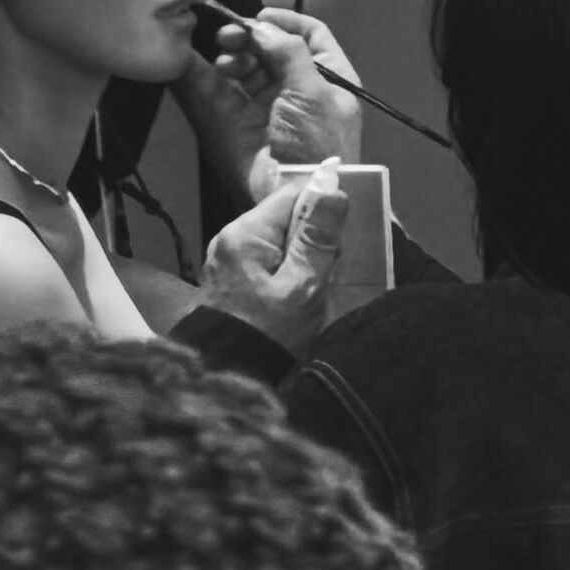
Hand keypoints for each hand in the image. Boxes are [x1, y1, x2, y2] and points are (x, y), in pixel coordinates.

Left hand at [196, 177, 347, 354]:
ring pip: (277, 238)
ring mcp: (227, 258)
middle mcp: (230, 238)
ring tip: (316, 285)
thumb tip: (333, 192)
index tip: (342, 231)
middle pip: (283, 216)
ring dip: (302, 255)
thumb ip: (318, 239)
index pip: (290, 194)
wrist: (227, 377)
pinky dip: (287, 269)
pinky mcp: (230, 277)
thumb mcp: (303, 286)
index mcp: (245, 233)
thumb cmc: (268, 334)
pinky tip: (298, 294)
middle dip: (313, 236)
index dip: (321, 205)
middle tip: (331, 267)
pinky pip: (265, 258)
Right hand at [214, 8, 361, 198]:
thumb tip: (263, 27)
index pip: (312, 36)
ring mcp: (269, 107)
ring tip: (225, 61)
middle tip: (231, 36)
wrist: (297, 196)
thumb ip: (288, 51)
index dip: (287, 21)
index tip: (260, 16)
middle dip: (251, 38)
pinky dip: (209, 75)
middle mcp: (300, 90)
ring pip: (247, 66)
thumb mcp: (312, 91)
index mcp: (330, 80)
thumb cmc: (319, 146)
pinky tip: (201, 64)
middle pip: (272, 49)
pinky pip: (222, 90)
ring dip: (233, 55)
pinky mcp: (242, 123)